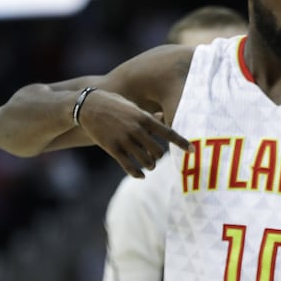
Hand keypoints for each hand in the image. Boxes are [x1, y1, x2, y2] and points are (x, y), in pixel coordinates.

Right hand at [77, 90, 191, 176]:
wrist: (88, 106)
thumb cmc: (114, 104)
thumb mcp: (133, 107)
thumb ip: (148, 116)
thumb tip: (164, 117)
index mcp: (144, 118)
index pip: (169, 133)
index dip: (182, 143)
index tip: (192, 151)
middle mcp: (136, 130)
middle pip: (158, 151)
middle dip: (160, 156)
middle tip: (158, 156)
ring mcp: (124, 140)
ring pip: (145, 160)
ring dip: (150, 165)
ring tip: (150, 165)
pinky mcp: (112, 148)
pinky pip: (129, 166)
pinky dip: (137, 173)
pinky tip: (141, 176)